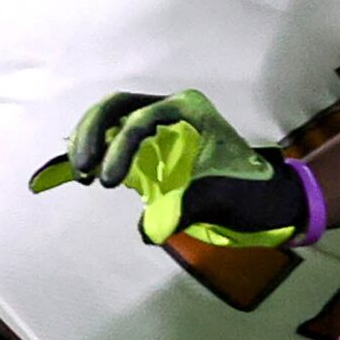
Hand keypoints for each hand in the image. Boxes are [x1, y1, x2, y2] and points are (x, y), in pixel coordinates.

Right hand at [28, 90, 319, 247]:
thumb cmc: (251, 192)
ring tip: (81, 174)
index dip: (120, 149)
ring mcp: (159, 127)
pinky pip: (114, 143)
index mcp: (190, 110)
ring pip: (110, 120)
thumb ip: (185, 208)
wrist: (267, 201)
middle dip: (92, 132)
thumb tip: (149, 232)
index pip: (142, 119)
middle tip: (83, 168)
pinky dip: (94, 155)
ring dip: (89, 141)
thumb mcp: (223, 198)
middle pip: (116, 107)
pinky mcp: (151, 149)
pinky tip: (72, 175)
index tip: (108, 183)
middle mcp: (170, 110)